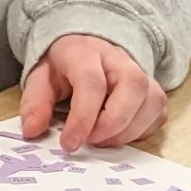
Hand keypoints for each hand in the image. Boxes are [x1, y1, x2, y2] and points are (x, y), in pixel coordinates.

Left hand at [19, 34, 165, 153]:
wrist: (87, 46)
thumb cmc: (63, 66)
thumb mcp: (40, 79)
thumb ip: (35, 103)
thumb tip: (32, 131)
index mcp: (85, 53)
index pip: (91, 82)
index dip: (83, 117)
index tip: (69, 144)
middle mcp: (119, 60)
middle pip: (132, 87)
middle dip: (112, 124)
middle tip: (90, 142)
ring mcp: (141, 72)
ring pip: (151, 101)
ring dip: (128, 131)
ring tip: (101, 141)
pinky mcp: (153, 90)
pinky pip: (157, 113)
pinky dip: (141, 131)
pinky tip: (118, 134)